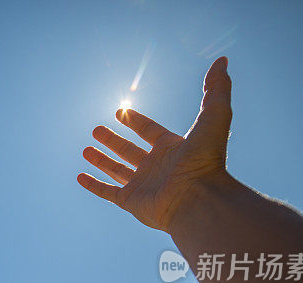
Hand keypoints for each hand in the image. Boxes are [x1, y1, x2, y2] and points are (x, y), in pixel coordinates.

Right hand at [78, 56, 232, 231]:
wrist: (199, 198)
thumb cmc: (206, 160)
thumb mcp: (215, 116)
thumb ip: (216, 89)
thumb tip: (222, 61)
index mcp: (172, 149)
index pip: (149, 131)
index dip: (135, 121)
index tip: (119, 112)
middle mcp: (156, 167)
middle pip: (129, 150)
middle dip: (113, 140)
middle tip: (96, 129)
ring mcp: (143, 186)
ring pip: (117, 170)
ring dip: (101, 159)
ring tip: (86, 149)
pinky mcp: (131, 202)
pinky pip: (107, 192)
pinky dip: (93, 185)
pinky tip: (80, 176)